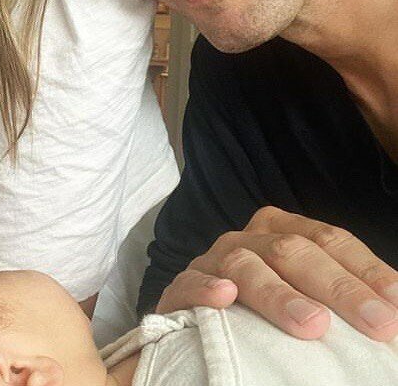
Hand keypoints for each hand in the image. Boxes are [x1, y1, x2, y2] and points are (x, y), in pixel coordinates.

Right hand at [156, 206, 397, 340]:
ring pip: (245, 265)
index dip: (366, 270)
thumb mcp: (308, 296)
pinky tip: (225, 297)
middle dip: (339, 288)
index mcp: (282, 232)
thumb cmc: (264, 312)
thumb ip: (343, 298)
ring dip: (280, 294)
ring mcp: (213, 261)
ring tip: (313, 325)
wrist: (199, 322)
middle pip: (294, 251)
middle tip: (378, 325)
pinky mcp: (180, 288)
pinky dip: (206, 289)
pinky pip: (191, 282)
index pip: (330, 240)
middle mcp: (249, 239)